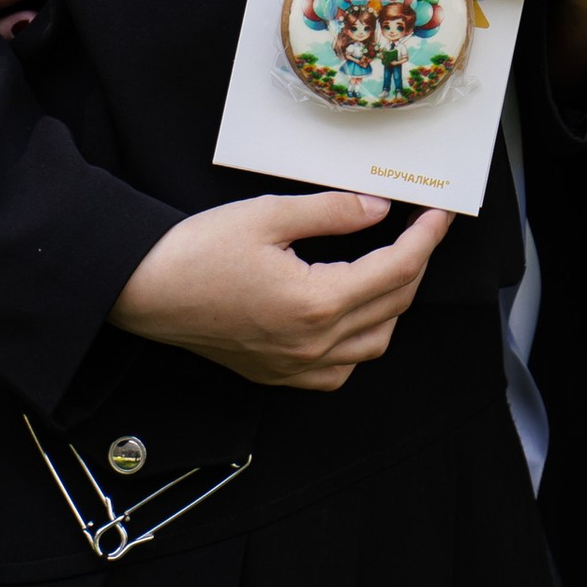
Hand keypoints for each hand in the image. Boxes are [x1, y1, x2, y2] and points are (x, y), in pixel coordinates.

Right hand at [110, 190, 450, 390]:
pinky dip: (360, 341)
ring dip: (393, 304)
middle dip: (415, 264)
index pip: (396, 270)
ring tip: (391, 263)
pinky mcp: (277, 376)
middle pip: (392, 306)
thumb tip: (379, 210)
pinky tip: (353, 311)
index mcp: (315, 304)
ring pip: (373, 343)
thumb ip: (333, 213)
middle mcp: (312, 345)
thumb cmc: (199, 251)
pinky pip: (341, 370)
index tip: (441, 213)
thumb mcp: (269, 215)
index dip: (426, 238)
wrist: (144, 291)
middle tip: (419, 228)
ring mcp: (295, 368)